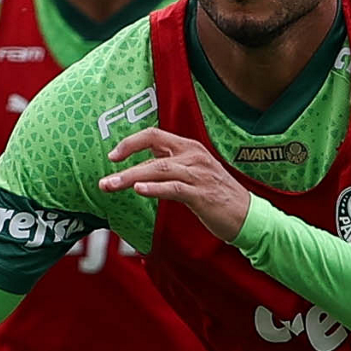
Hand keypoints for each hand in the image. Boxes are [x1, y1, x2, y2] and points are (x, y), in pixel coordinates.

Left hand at [99, 127, 250, 241]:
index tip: (113, 156)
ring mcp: (199, 174)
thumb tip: (140, 167)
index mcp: (189, 148)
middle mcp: (193, 156)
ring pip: (159, 169)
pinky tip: (139, 190)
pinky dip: (155, 188)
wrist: (247, 216)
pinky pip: (174, 188)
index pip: (154, 135)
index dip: (130, 142)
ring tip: (111, 186)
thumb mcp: (192, 173)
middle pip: (153, 151)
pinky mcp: (202, 194)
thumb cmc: (216, 196)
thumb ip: (169, 166)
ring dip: (131, 177)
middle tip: (103, 180)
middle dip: (125, 163)